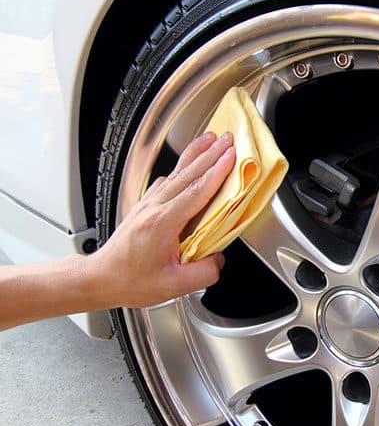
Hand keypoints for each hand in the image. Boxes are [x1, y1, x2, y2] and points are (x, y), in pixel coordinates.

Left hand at [88, 132, 235, 307]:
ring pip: (176, 173)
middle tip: (228, 139)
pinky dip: (181, 168)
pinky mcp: (145, 206)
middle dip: (211, 154)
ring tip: (211, 139)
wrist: (101, 278)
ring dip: (196, 154)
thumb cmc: (130, 281)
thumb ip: (204, 273)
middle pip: (187, 174)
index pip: (195, 192)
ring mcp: (148, 204)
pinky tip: (188, 165)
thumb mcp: (174, 286)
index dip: (216, 173)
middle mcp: (154, 207)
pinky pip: (167, 181)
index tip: (231, 157)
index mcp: (162, 223)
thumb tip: (219, 260)